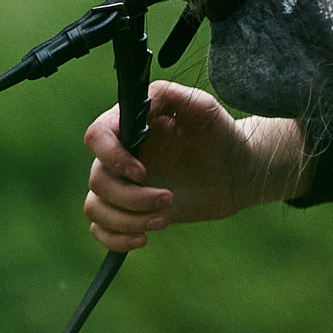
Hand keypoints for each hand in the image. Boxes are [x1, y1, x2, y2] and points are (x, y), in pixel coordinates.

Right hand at [82, 82, 307, 251]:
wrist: (237, 171)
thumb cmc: (220, 134)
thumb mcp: (202, 106)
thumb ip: (169, 94)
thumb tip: (141, 102)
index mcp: (130, 127)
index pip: (96, 136)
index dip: (112, 157)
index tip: (142, 172)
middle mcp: (120, 156)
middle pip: (97, 180)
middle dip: (132, 198)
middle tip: (169, 200)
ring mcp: (123, 186)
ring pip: (95, 208)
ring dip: (126, 220)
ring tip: (163, 219)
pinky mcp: (131, 212)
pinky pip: (100, 230)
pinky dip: (114, 239)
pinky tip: (143, 238)